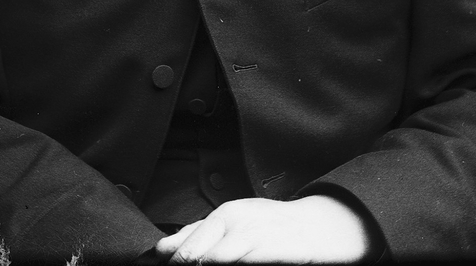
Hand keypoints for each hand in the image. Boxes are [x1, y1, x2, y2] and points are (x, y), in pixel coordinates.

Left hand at [154, 195, 370, 261]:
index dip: (174, 263)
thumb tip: (162, 249)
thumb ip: (197, 233)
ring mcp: (254, 242)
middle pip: (198, 257)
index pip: (187, 246)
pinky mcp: (269, 255)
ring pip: (216, 263)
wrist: (313, 228)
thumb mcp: (232, 221)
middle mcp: (237, 226)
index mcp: (224, 215)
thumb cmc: (268, 225)